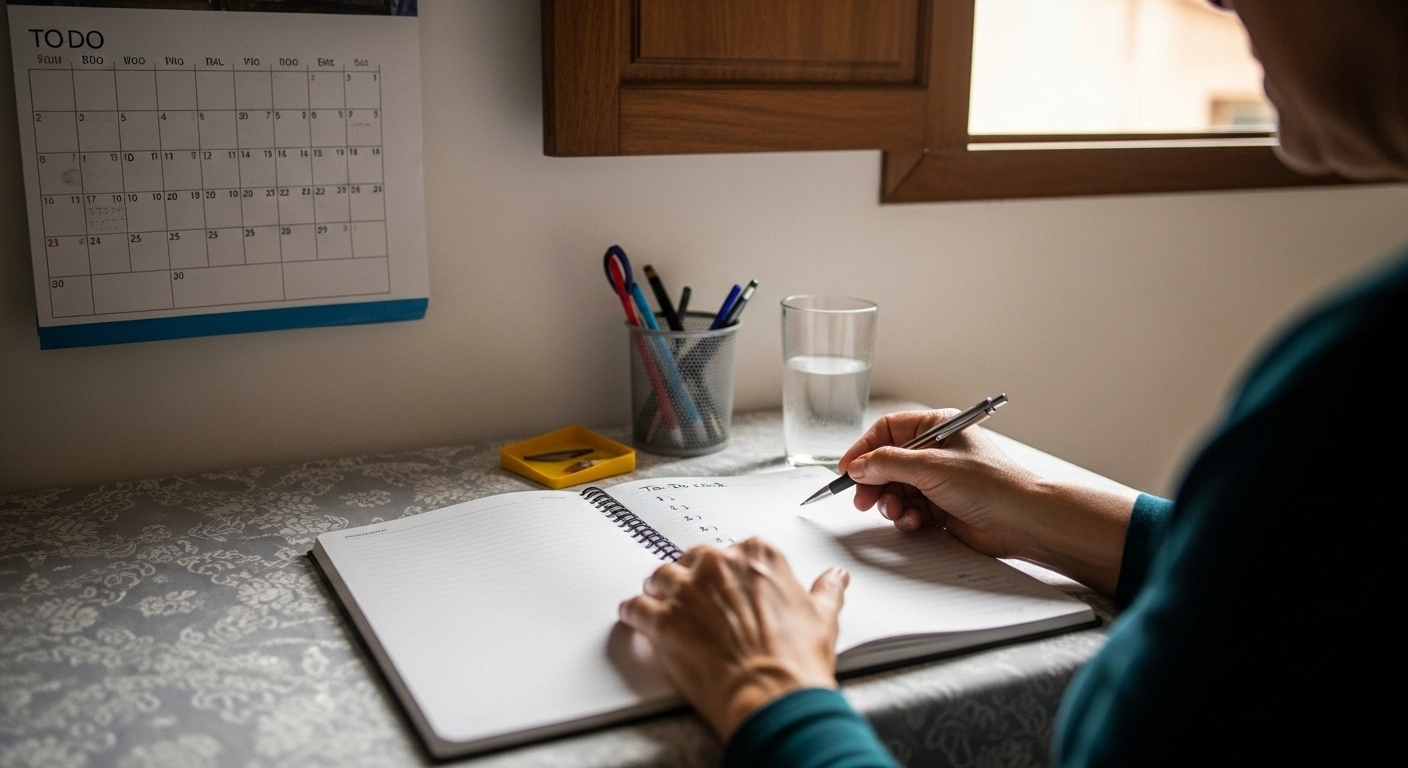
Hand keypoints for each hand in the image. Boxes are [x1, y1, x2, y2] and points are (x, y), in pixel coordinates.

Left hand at [618, 539, 848, 739]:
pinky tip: (638, 620)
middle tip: (698, 603)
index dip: (726, 573)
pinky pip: (636, 608)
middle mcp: (719, 564)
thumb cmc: (795, 660)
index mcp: (758, 555)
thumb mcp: (822, 617)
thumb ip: (825, 590)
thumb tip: (836, 578)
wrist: (773, 696)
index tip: (727, 588)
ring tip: (663, 608)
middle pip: (692, 561)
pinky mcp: (663, 620)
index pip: (731, 551)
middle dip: (692, 580)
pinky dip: (635, 614)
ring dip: (660, 593)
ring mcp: (687, 591)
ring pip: (660, 578)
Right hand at [837, 410, 1136, 595]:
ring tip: (898, 511)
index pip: (888, 431)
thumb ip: (888, 464)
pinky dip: (908, 517)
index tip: (847, 470)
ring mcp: (940, 480)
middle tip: (864, 499)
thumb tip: (858, 466)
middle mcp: (937, 451)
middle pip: (888, 463)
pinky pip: (912, 509)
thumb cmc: (991, 483)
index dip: (864, 449)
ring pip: (897, 489)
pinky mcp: (943, 507)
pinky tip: (916, 522)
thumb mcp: (931, 466)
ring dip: (891, 502)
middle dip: (875, 482)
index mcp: (937, 427)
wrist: (1024, 520)